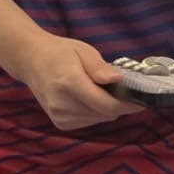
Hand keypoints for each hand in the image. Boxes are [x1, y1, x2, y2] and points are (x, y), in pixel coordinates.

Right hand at [12, 35, 144, 130]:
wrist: (31, 61)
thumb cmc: (59, 53)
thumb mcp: (83, 51)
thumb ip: (100, 68)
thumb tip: (119, 80)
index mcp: (69, 83)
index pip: (106, 105)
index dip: (128, 104)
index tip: (142, 98)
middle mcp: (62, 103)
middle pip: (106, 113)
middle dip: (119, 103)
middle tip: (121, 87)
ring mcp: (59, 116)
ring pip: (100, 119)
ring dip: (107, 107)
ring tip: (99, 89)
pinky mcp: (60, 123)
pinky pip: (90, 121)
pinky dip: (96, 112)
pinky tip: (89, 97)